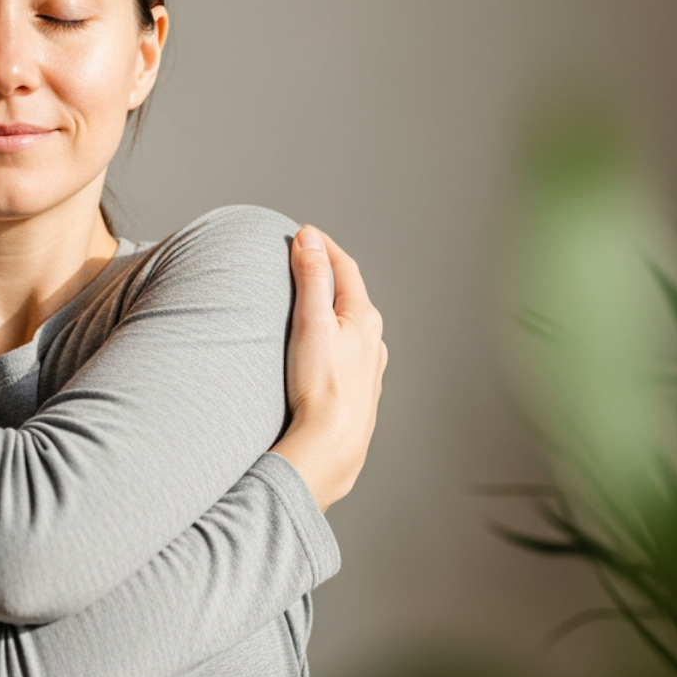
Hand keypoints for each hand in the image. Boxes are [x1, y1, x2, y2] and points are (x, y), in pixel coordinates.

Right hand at [269, 226, 386, 510]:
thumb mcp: (311, 322)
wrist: (332, 444)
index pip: (345, 268)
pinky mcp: (358, 390)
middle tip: (304, 259)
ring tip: (311, 301)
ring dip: (333, 307)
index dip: (323, 247)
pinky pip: (349, 351)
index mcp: (364, 318)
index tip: (303, 233)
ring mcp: (369, 367)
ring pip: (352, 325)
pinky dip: (334, 335)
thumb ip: (311, 278)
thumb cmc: (320, 386)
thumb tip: (309, 238)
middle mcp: (373, 340)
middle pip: (351, 294)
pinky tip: (324, 348)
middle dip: (328, 274)